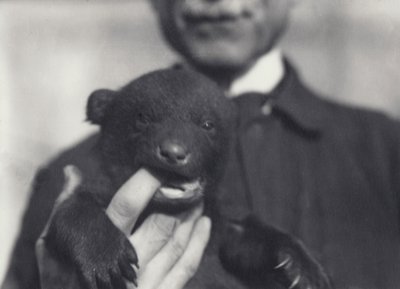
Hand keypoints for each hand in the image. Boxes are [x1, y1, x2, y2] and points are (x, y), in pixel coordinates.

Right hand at [36, 165, 210, 288]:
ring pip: (177, 242)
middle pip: (161, 222)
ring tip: (198, 195)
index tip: (162, 166)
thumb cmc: (61, 284)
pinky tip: (205, 225)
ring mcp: (147, 283)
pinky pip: (185, 268)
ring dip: (190, 216)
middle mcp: (127, 264)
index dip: (148, 181)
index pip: (128, 204)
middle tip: (190, 179)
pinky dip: (198, 244)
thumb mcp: (52, 248)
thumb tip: (72, 173)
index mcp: (99, 246)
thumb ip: (64, 209)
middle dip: (179, 197)